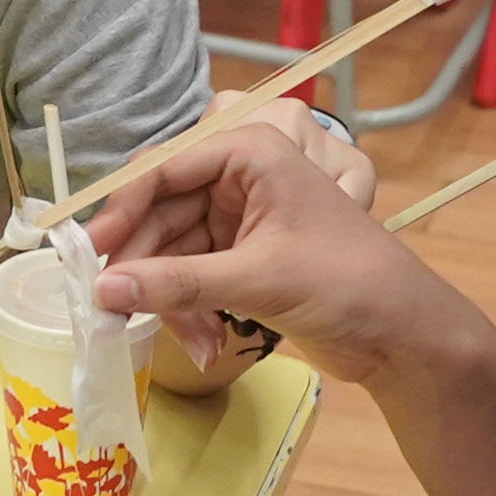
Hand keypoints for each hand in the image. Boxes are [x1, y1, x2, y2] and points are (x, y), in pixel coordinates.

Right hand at [85, 120, 461, 392]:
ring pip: (173, 251)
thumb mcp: (258, 279)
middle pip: (161, 213)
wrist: (406, 335)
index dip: (122, 209)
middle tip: (110, 310)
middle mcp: (240, 178)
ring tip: (189, 340)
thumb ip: (177, 284)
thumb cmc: (346, 283)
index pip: (163, 169)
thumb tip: (103, 291)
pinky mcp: (243, 258)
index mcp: (250, 153)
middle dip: (144, 265)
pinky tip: (204, 342)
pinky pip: (191, 276)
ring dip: (171, 298)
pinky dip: (190, 309)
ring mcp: (241, 220)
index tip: (89, 253)